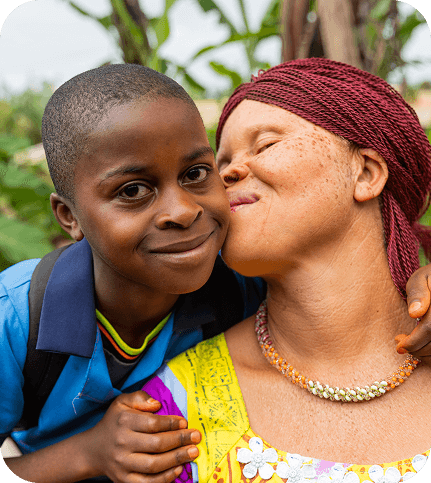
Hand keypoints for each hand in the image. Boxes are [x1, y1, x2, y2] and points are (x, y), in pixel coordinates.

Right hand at [83, 391, 200, 482]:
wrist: (93, 449)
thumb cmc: (114, 422)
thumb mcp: (122, 402)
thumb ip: (140, 398)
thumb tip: (158, 404)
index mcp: (124, 421)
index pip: (152, 423)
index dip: (171, 423)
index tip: (185, 422)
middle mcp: (122, 443)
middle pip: (156, 444)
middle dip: (180, 440)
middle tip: (196, 437)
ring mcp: (123, 464)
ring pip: (154, 465)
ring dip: (177, 459)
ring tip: (193, 452)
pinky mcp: (123, 480)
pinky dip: (164, 478)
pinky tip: (178, 469)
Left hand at [395, 265, 430, 362]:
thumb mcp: (421, 279)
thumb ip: (418, 293)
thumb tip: (414, 313)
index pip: (430, 328)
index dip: (414, 341)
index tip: (399, 345)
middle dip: (418, 350)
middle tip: (401, 346)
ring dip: (426, 354)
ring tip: (411, 346)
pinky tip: (423, 346)